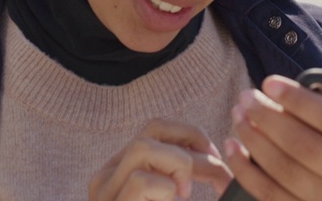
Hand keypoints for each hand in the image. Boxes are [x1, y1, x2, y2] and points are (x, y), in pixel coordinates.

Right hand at [90, 119, 233, 200]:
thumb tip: (216, 161)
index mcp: (121, 170)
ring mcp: (104, 191)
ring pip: (143, 147)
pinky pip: (141, 180)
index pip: (155, 128)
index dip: (190, 134)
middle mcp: (107, 176)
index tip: (215, 155)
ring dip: (178, 165)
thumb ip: (180, 181)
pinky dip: (166, 190)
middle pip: (151, 129)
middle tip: (217, 169)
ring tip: (186, 192)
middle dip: (191, 142)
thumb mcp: (171, 198)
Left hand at [223, 39, 321, 199]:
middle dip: (270, 120)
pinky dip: (246, 172)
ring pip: (286, 173)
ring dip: (255, 142)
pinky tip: (232, 147)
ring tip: (237, 115)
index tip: (269, 82)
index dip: (301, 101)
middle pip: (307, 148)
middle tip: (245, 96)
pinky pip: (271, 196)